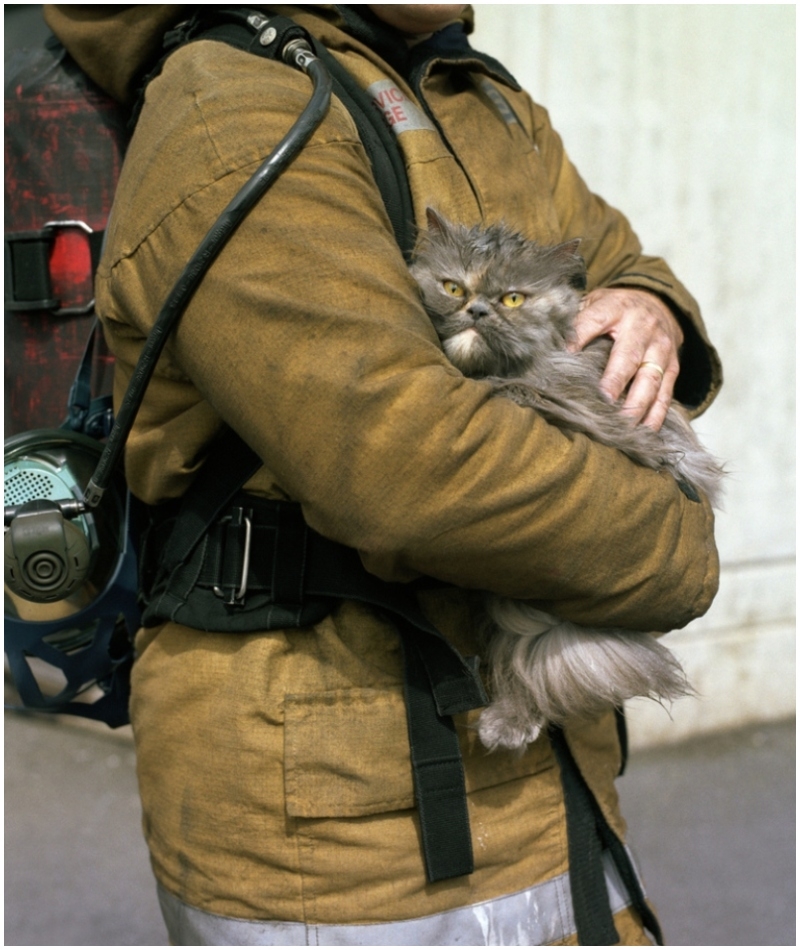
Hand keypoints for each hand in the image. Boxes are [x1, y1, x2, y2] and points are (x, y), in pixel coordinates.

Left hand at [569, 287, 682, 429]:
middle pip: (628, 356)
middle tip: (603, 402)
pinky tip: (645, 430)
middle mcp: (641, 327)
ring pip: (651, 378)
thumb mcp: (594, 303)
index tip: (566, 357)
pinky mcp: (672, 366)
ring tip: (623, 425)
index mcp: (615, 309)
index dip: (579, 337)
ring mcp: (660, 348)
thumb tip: (547, 343)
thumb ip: (574, 320)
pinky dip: (657, 414)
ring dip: (637, 404)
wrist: (657, 303)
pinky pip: (666, 392)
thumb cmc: (615, 310)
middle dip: (615, 381)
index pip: (594, 321)